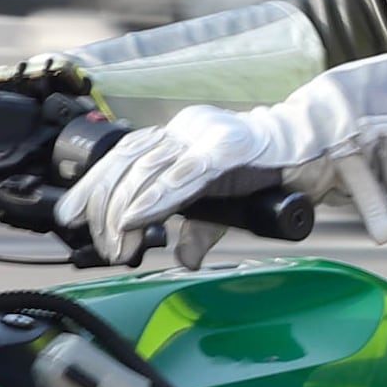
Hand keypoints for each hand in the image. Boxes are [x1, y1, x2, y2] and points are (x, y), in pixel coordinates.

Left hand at [63, 102, 292, 265]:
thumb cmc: (271, 172)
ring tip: (115, 244)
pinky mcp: (226, 148)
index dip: (91, 186)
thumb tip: (184, 258)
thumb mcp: (225, 205)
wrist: (317, 149)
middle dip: (101, 205)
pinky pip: (182, 175)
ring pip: (146, 170)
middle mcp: (185, 129)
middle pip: (125, 163)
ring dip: (124, 212)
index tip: (69, 216)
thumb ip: (200, 229)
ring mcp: (205, 135)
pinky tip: (136, 219)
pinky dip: (155, 199)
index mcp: (179, 136)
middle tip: (97, 243)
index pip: (122, 157)